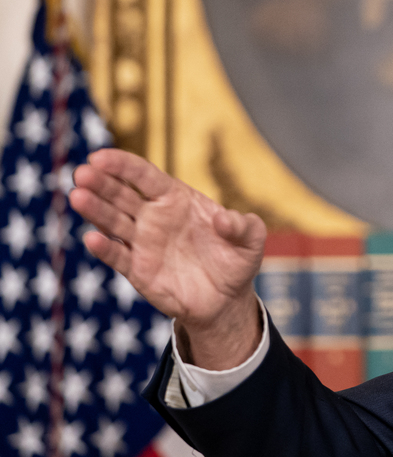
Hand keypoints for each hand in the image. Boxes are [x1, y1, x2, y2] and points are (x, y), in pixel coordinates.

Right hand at [70, 148, 266, 368]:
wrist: (227, 300)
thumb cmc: (236, 261)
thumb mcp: (251, 240)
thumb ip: (244, 225)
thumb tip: (226, 219)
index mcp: (177, 199)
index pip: (145, 176)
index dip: (123, 165)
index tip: (101, 156)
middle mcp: (154, 216)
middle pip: (122, 194)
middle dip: (101, 182)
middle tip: (82, 173)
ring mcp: (144, 242)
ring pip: (113, 221)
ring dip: (95, 209)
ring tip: (78, 196)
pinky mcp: (138, 270)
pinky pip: (118, 256)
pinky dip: (104, 248)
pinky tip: (92, 238)